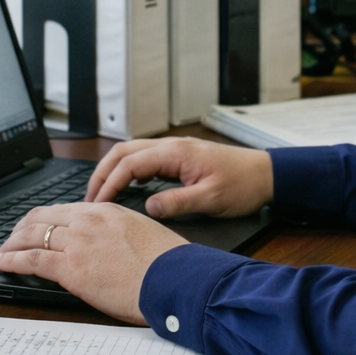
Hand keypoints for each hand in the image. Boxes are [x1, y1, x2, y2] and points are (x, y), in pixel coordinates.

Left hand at [0, 202, 186, 323]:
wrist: (173, 279)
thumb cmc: (165, 263)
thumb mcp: (141, 233)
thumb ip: (117, 233)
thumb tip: (107, 245)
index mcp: (105, 211)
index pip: (62, 209)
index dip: (41, 219)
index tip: (33, 226)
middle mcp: (87, 221)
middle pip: (41, 218)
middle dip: (20, 228)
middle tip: (10, 238)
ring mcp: (77, 243)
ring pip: (31, 236)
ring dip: (10, 243)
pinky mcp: (71, 268)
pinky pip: (30, 260)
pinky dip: (9, 259)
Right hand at [86, 137, 273, 218]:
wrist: (266, 174)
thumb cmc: (243, 185)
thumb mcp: (211, 199)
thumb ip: (177, 203)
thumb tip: (148, 208)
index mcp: (175, 153)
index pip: (129, 164)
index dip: (109, 184)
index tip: (97, 204)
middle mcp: (172, 146)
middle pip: (123, 152)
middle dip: (102, 173)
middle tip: (89, 199)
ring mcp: (175, 149)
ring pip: (132, 153)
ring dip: (113, 170)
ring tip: (101, 193)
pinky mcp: (179, 156)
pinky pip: (144, 158)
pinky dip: (128, 170)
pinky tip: (126, 187)